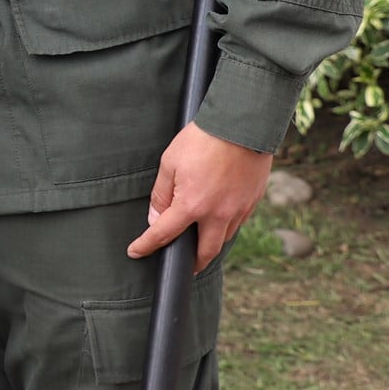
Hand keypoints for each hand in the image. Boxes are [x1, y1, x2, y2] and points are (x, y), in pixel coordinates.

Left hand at [125, 122, 274, 272]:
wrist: (242, 124)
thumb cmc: (201, 139)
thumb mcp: (170, 162)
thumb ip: (161, 194)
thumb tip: (157, 218)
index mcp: (192, 205)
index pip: (164, 234)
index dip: (146, 246)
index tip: (135, 252)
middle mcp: (218, 214)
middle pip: (205, 253)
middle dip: (193, 263)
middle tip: (184, 265)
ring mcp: (239, 210)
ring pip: (224, 239)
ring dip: (211, 243)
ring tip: (201, 240)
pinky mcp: (253, 202)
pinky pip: (238, 223)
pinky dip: (226, 226)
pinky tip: (219, 218)